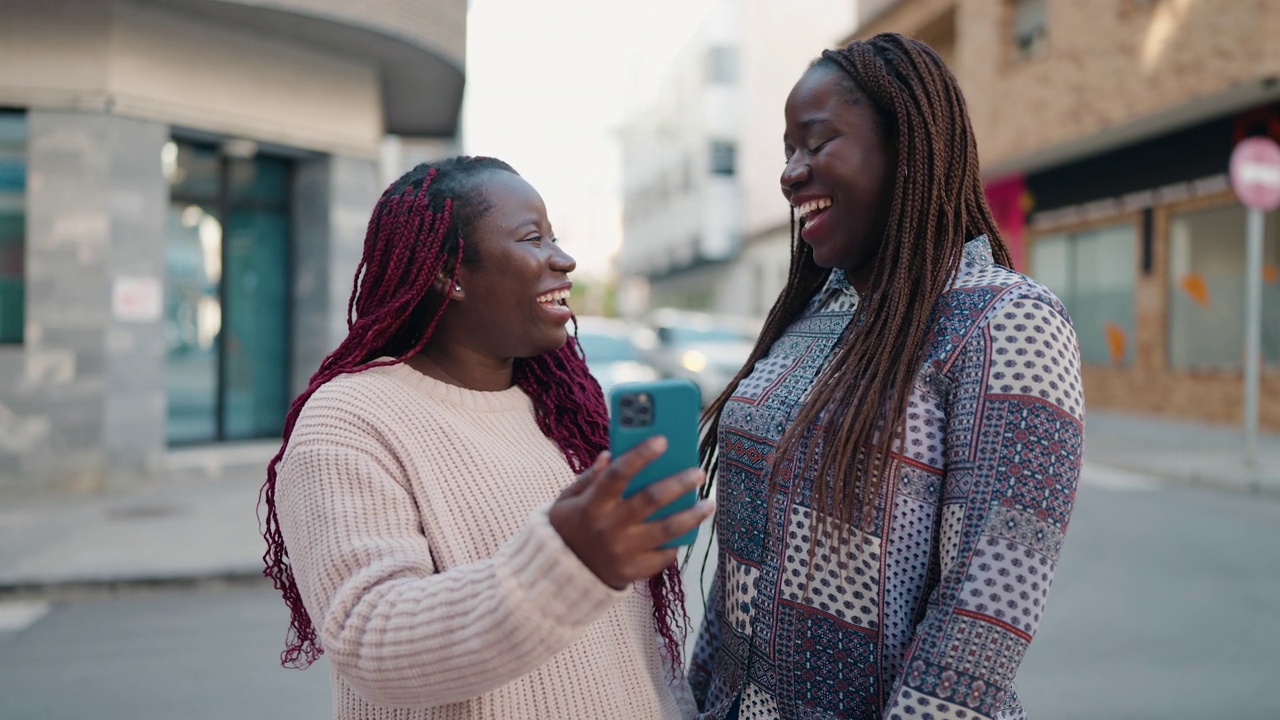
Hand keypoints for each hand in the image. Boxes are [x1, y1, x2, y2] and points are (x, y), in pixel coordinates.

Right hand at [548, 436, 714, 589]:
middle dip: (679, 483)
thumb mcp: (566, 501)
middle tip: (699, 473)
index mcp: (592, 505)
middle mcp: (609, 527)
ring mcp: (622, 551)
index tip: (663, 440)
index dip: (640, 455)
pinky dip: (677, 543)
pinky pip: (663, 556)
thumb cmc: (567, 530)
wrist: (558, 576)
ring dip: (692, 515)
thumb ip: (588, 478)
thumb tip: (609, 454)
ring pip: (667, 530)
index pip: (618, 474)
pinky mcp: (632, 572)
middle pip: (651, 499)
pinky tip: (688, 532)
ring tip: (709, 504)